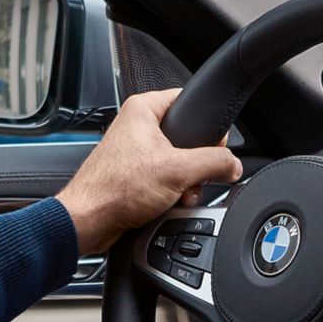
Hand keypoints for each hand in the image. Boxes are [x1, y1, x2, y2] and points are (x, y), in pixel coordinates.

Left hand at [56, 89, 243, 254]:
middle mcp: (137, 126)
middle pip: (187, 137)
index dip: (206, 124)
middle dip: (196, 164)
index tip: (214, 144)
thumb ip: (214, 163)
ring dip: (185, 183)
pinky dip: (172, 192)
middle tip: (192, 177)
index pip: (188, 101)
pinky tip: (168, 203)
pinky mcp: (134, 175)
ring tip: (178, 194)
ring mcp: (135, 152)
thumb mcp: (178, 170)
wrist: (89, 221)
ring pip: (178, 162)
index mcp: (143, 109)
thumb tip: (233, 165)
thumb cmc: (115, 189)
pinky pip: (165, 178)